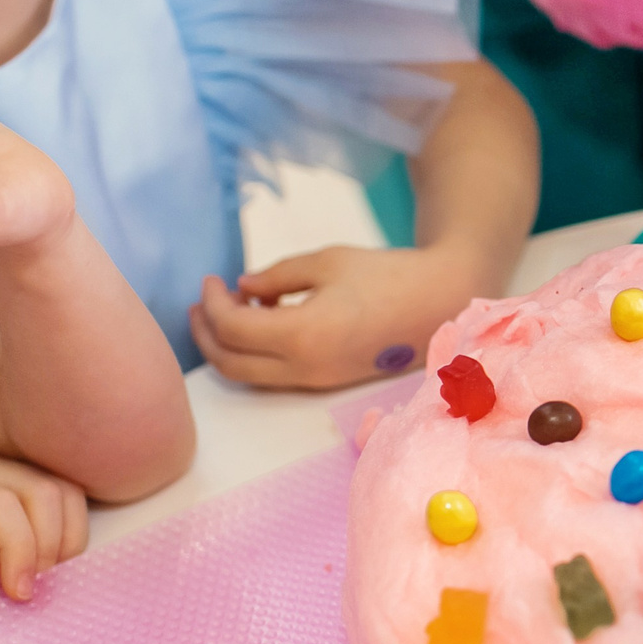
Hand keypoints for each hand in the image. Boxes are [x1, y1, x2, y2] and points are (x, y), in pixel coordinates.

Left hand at [0, 454, 90, 625]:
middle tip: (29, 592)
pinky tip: (38, 565)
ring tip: (37, 578)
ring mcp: (8, 472)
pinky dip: (65, 536)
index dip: (21, 549)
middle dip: (50, 549)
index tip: (18, 595)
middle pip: (45, 494)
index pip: (1, 504)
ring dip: (65, 542)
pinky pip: (65, 501)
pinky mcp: (24, 484)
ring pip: (65, 494)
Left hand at [190, 240, 500, 390]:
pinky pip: (273, 374)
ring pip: (249, 376)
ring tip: (226, 311)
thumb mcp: (328, 262)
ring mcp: (317, 381)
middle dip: (206, 333)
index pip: (234, 329)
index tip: (212, 279)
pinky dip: (254, 353)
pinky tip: (261, 320)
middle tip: (202, 301)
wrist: (440, 303)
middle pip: (231, 364)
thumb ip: (277, 276)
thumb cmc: (388, 276)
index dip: (213, 303)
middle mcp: (306, 368)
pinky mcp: (326, 381)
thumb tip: (243, 288)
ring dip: (227, 347)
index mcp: (304, 335)